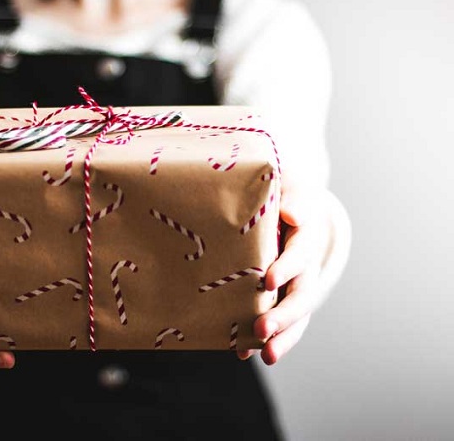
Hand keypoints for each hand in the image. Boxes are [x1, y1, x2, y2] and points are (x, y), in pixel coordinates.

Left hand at [238, 187, 329, 364]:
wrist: (288, 209)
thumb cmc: (283, 198)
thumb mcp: (290, 192)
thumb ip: (292, 202)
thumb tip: (291, 213)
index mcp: (305, 239)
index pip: (299, 255)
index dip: (286, 268)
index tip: (268, 280)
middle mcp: (305, 267)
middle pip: (301, 295)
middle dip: (283, 315)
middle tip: (261, 330)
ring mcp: (295, 286)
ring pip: (295, 316)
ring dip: (282, 338)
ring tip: (266, 357)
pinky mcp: (281, 298)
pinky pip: (279, 323)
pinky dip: (264, 339)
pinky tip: (243, 353)